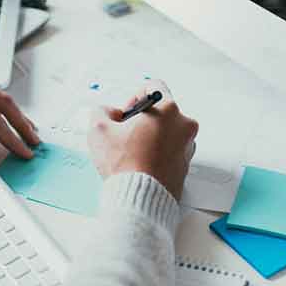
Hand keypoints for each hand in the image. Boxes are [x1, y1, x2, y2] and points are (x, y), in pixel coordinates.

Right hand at [87, 80, 197, 199]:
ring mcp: (187, 146)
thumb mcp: (98, 129)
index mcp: (167, 109)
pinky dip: (158, 153)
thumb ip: (101, 111)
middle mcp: (183, 125)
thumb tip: (107, 112)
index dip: (134, 96)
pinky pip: (171, 150)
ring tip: (133, 152)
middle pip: (162, 110)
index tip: (126, 113)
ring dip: (151, 136)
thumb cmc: (125, 165)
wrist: (140, 199)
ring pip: (167, 131)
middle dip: (143, 119)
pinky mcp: (186, 165)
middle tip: (126, 134)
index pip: (153, 86)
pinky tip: (141, 164)